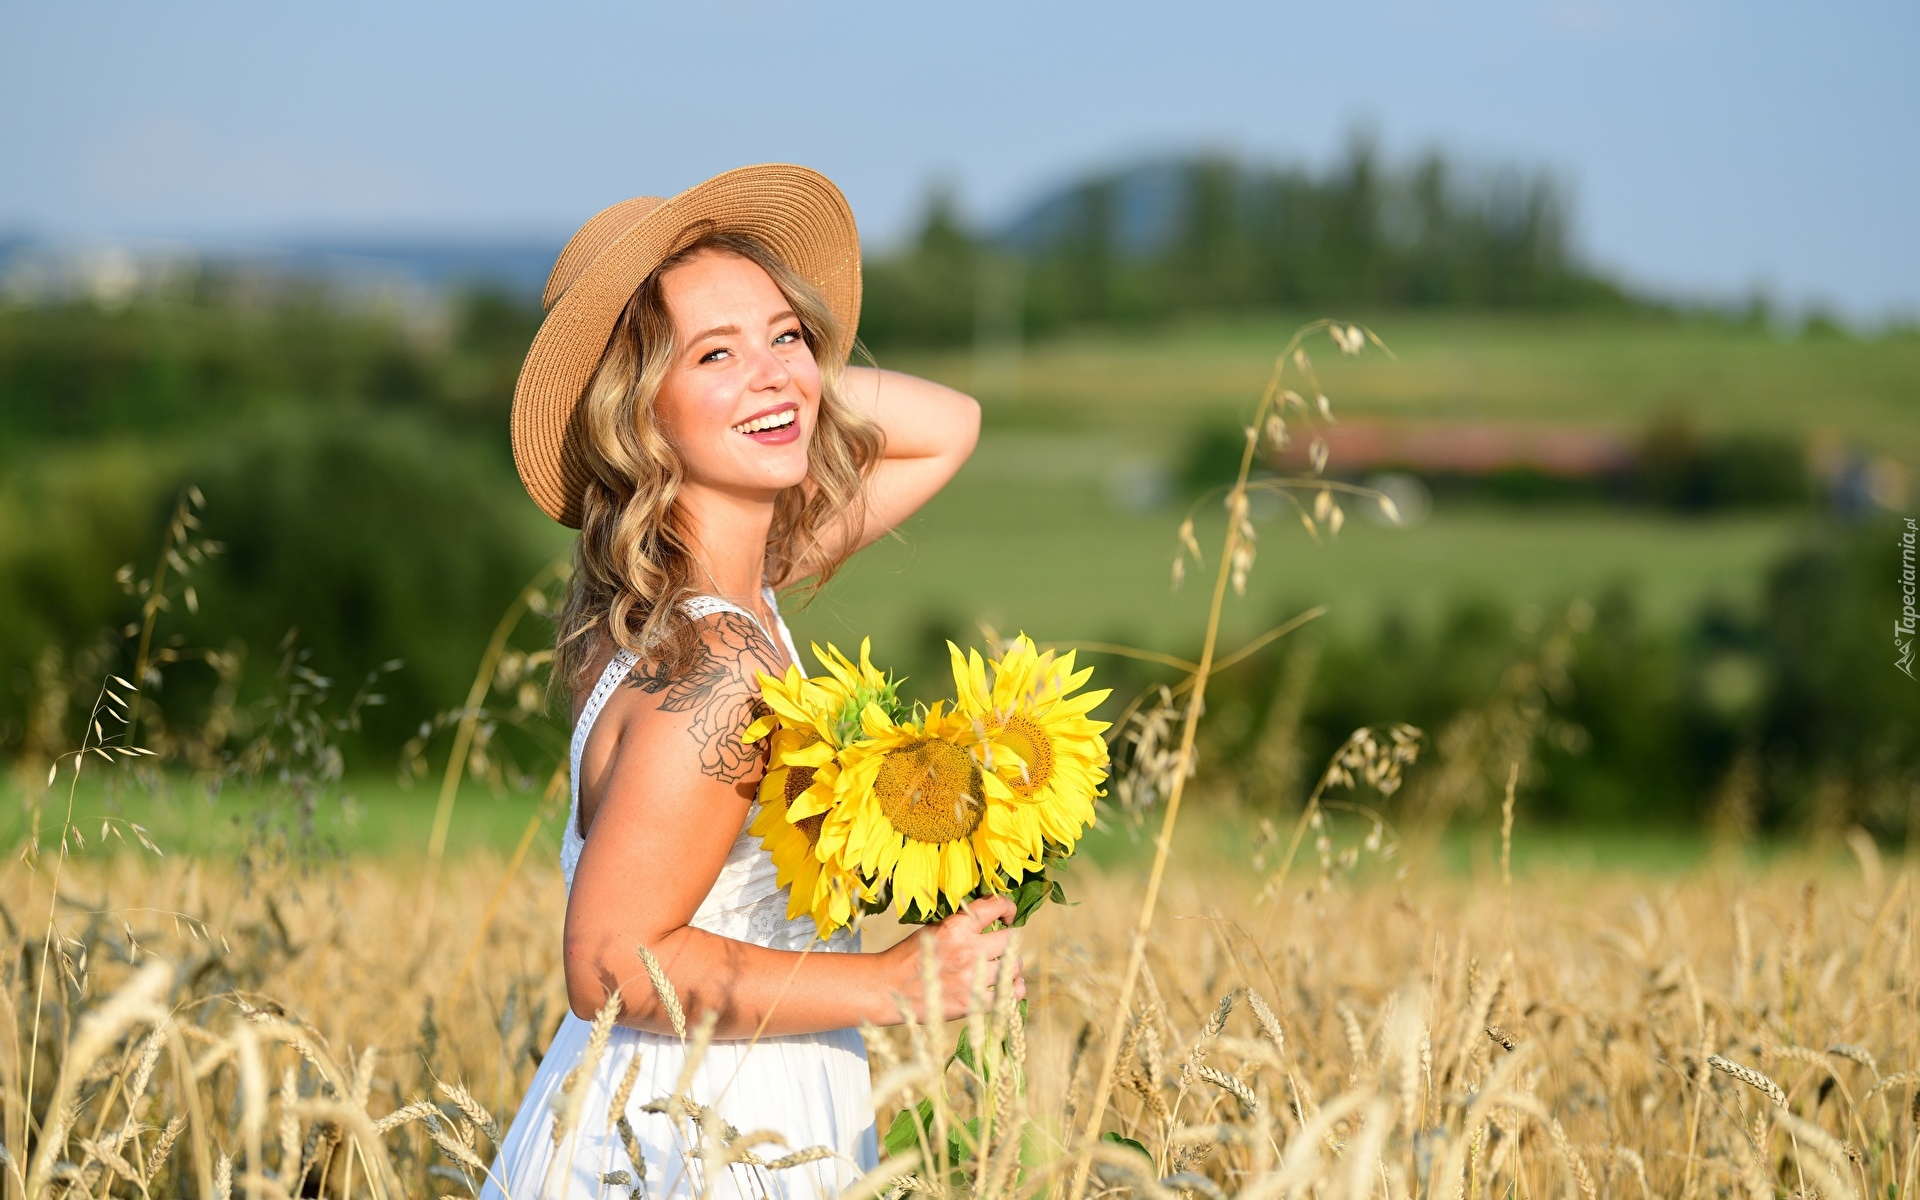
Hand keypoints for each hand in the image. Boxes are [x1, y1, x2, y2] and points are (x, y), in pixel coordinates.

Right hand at [890, 896, 1026, 1022]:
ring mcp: (971, 977)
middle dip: (1009, 942)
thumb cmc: (910, 956)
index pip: (996, 906)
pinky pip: (1009, 995)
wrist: (888, 988)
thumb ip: (962, 924)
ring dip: (1010, 967)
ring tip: (1003, 969)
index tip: (1009, 916)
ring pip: (1013, 966)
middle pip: (1011, 939)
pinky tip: (1010, 987)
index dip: (1008, 908)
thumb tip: (993, 918)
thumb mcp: (934, 930)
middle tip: (1001, 948)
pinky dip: (1013, 991)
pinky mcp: (972, 1003)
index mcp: (956, 926)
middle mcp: (968, 949)